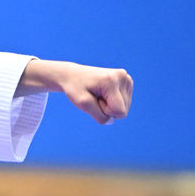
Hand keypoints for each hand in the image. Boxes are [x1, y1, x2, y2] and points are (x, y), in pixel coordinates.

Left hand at [17, 60, 132, 124]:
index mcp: (114, 80)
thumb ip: (97, 113)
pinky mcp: (126, 81)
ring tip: (94, 93)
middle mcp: (123, 77)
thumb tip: (111, 121)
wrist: (68, 74)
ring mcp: (126, 78)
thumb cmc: (72, 88)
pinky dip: (109, 101)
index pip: (119, 113)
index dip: (104, 112)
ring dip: (107, 105)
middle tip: (91, 97)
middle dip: (106, 108)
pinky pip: (122, 103)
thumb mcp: (80, 102)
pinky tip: (99, 92)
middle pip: (122, 110)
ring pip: (123, 108)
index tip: (91, 101)